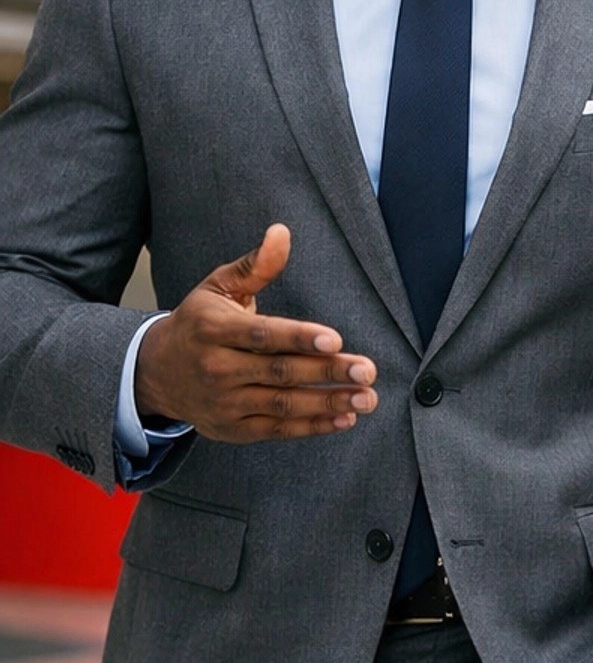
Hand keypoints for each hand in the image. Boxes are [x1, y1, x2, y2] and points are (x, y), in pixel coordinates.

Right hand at [135, 224, 378, 444]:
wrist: (156, 372)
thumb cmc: (198, 322)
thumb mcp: (218, 287)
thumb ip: (255, 265)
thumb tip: (281, 233)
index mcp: (213, 329)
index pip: (261, 335)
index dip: (299, 338)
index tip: (334, 339)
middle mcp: (217, 367)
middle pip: (279, 371)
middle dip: (327, 371)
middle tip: (366, 370)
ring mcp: (224, 402)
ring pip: (282, 404)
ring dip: (328, 403)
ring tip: (366, 397)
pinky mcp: (232, 428)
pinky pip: (277, 429)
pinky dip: (312, 426)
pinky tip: (345, 418)